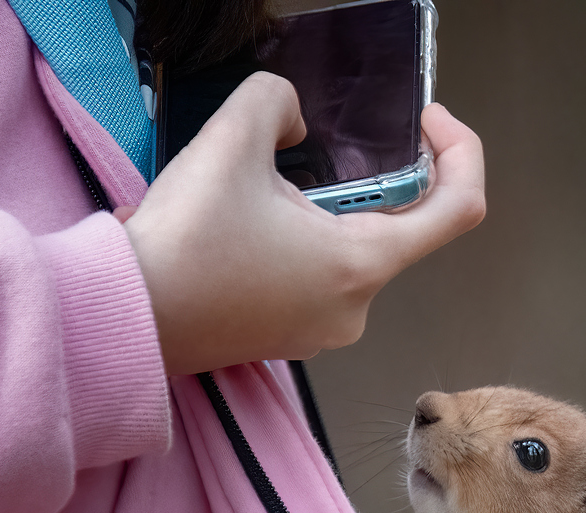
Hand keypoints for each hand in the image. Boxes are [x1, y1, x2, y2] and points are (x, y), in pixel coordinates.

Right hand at [121, 74, 485, 373]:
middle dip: (358, 178)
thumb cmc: (183, 241)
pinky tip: (240, 229)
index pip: (459, 208)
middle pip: (395, 226)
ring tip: (253, 195)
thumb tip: (293, 121)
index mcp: (363, 265)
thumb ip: (278, 102)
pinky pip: (316, 277)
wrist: (126, 317)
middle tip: (301, 150)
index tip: (425, 121)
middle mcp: (356, 309)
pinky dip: (296, 243)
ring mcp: (324, 331)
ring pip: (348, 250)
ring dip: (318, 211)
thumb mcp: (231, 138)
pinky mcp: (291, 337)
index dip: (458, 151)